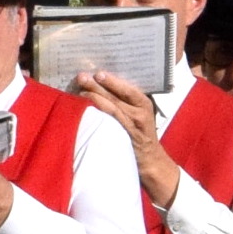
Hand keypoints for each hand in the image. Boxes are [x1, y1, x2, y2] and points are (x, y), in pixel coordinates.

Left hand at [77, 72, 178, 205]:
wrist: (151, 160)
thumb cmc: (141, 135)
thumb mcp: (139, 116)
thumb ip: (126, 103)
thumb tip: (103, 86)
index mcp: (145, 103)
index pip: (128, 88)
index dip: (113, 80)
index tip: (99, 73)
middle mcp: (141, 112)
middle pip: (117, 95)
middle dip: (98, 85)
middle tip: (82, 77)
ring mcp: (135, 125)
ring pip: (113, 107)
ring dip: (96, 97)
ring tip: (81, 90)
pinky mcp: (127, 136)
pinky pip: (112, 121)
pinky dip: (100, 112)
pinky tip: (89, 107)